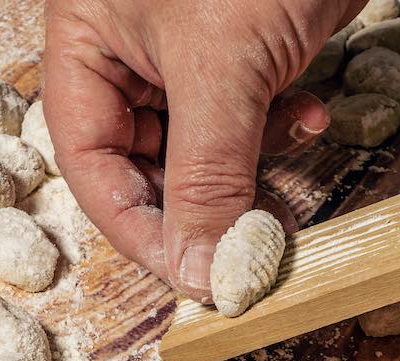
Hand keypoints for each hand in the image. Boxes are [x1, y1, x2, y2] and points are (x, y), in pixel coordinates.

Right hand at [42, 0, 364, 300]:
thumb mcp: (221, 65)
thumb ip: (208, 172)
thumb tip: (201, 269)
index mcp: (87, 46)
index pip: (93, 165)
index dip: (138, 227)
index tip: (190, 275)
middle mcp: (130, 54)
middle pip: (145, 164)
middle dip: (200, 206)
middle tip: (247, 245)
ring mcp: (190, 53)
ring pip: (202, 148)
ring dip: (248, 174)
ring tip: (286, 175)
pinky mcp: (246, 50)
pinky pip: (248, 118)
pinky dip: (280, 133)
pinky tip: (312, 120)